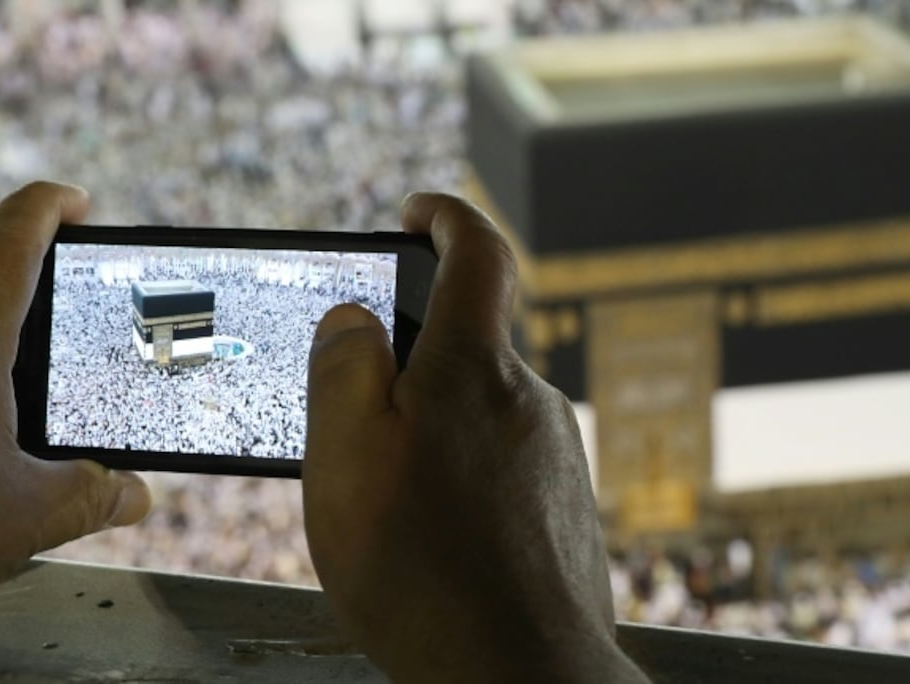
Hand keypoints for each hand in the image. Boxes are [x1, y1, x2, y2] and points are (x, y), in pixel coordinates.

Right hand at [303, 193, 646, 681]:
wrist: (521, 675)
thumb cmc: (422, 572)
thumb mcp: (346, 458)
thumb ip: (346, 370)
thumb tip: (356, 320)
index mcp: (477, 370)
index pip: (479, 253)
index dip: (446, 218)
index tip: (417, 213)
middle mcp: (532, 400)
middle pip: (468, 345)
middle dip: (412, 362)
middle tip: (357, 416)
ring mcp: (556, 455)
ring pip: (481, 412)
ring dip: (432, 432)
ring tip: (388, 501)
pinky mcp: (564, 506)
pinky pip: (502, 463)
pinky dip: (461, 476)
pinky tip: (432, 536)